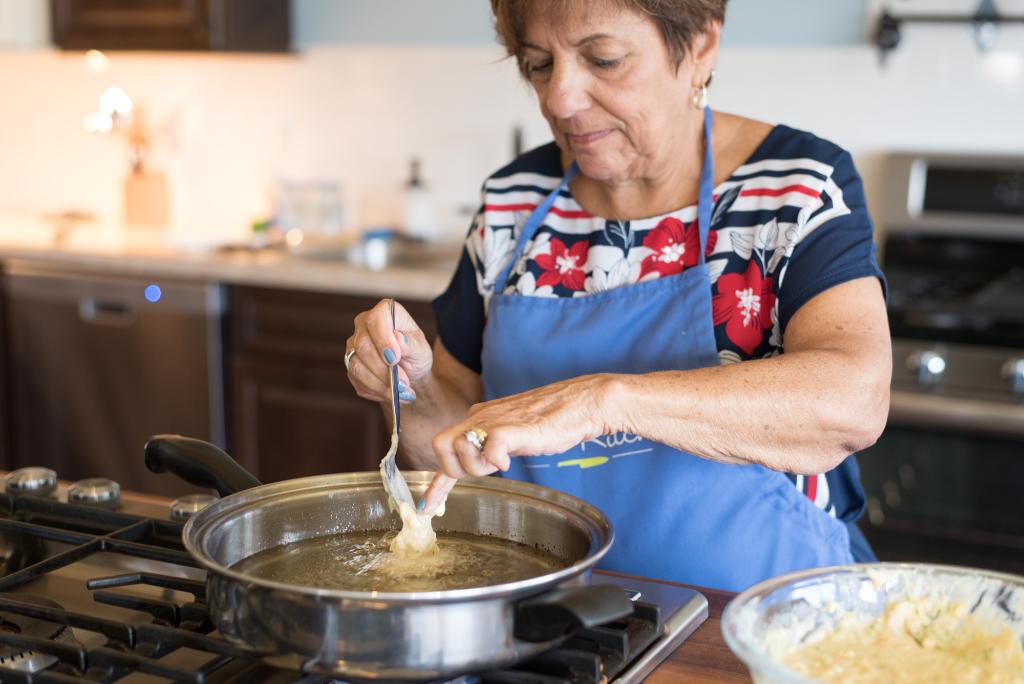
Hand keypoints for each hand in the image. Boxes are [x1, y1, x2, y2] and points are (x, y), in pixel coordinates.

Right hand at [344, 299, 432, 403]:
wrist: (408, 371)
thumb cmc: (415, 354)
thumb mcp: (422, 349)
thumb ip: (411, 344)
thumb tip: (398, 340)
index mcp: (384, 312)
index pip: (376, 320)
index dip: (383, 340)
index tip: (395, 358)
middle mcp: (363, 325)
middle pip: (363, 346)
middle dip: (383, 369)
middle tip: (403, 384)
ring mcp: (353, 345)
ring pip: (357, 366)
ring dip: (380, 383)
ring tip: (401, 392)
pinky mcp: (350, 365)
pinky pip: (357, 380)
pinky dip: (376, 391)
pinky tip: (391, 393)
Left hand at [420, 374, 615, 512]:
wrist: (580, 404)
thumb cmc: (552, 419)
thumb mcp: (511, 434)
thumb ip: (492, 445)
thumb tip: (482, 462)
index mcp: (478, 417)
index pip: (444, 447)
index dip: (435, 482)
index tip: (427, 507)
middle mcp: (479, 416)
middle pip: (440, 445)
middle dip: (456, 469)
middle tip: (483, 472)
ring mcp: (493, 420)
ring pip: (460, 449)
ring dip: (478, 466)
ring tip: (503, 461)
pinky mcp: (511, 428)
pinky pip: (488, 448)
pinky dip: (497, 461)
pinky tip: (511, 460)